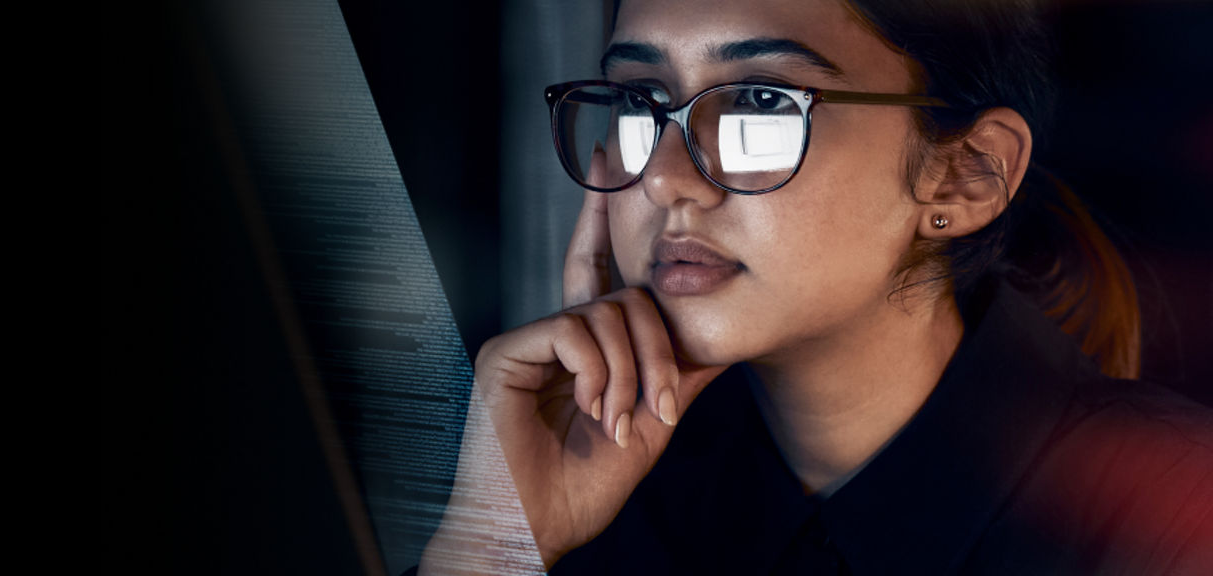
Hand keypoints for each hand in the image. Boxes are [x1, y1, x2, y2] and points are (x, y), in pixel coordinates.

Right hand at [466, 148, 726, 568]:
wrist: (539, 526)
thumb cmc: (585, 484)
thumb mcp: (653, 420)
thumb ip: (680, 371)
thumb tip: (725, 337)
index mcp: (583, 347)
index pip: (597, 271)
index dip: (603, 220)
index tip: (607, 163)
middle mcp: (553, 335)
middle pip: (624, 295)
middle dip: (657, 350)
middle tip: (659, 406)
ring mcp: (528, 340)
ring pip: (607, 313)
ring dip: (630, 374)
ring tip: (619, 421)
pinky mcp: (507, 351)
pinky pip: (573, 329)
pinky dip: (598, 373)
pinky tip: (595, 409)